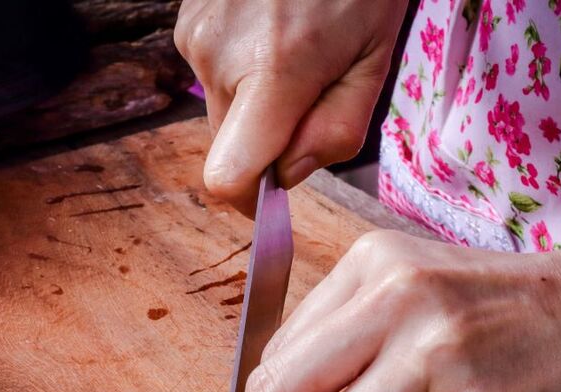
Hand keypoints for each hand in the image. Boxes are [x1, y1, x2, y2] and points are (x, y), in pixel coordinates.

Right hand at [174, 0, 405, 214]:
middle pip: (230, 149)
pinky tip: (273, 31)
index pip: (229, 178)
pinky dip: (244, 73)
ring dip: (258, 105)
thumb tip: (286, 175)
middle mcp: (219, 56)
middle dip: (269, 144)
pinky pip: (214, 77)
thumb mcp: (374, 62)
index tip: (276, 198)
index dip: (252, 202)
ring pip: (223, 113)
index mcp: (274, 71)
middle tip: (312, 93)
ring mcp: (195, 34)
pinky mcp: (186, 21)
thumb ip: (334, 134)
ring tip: (296, 49)